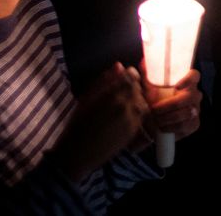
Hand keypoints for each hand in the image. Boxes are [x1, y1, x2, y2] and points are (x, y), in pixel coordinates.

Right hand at [56, 63, 149, 179]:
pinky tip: (125, 115)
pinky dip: (137, 113)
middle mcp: (125, 105)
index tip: (126, 77)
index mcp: (111, 94)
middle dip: (133, 88)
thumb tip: (119, 66)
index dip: (130, 75)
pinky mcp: (133, 132)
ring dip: (137, 100)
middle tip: (123, 92)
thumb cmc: (77, 125)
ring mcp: (131, 119)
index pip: (131, 76)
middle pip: (139, 89)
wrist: (77, 154)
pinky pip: (142, 116)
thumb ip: (104, 81)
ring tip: (123, 104)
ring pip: (143, 102)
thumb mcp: (86, 99)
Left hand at [137, 68, 202, 146]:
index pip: (194, 75)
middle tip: (155, 110)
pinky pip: (185, 126)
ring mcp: (196, 109)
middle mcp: (194, 95)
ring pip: (187, 113)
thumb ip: (148, 75)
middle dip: (169, 105)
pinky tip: (163, 127)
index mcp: (186, 83)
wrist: (154, 123)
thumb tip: (143, 61)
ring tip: (156, 120)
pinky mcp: (194, 124)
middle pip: (189, 97)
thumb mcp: (150, 88)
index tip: (176, 86)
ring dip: (168, 118)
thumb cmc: (154, 101)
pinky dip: (171, 128)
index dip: (188, 80)